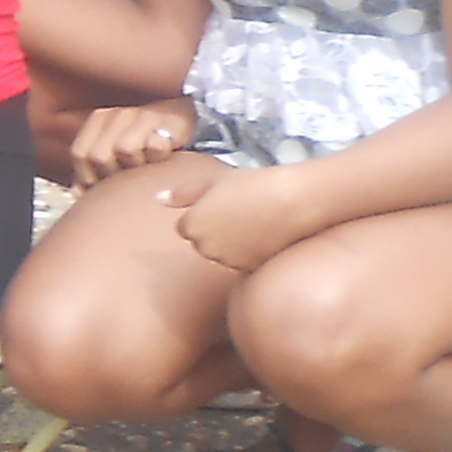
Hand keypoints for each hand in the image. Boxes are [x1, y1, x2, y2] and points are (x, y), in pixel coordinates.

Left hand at [71, 99, 202, 186]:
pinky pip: (155, 147)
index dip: (88, 177)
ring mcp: (144, 114)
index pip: (80, 154)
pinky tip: (166, 159)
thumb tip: (78, 193)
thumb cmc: (148, 149)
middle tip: (130, 178)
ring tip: (148, 167)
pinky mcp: (170, 120)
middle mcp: (119, 113)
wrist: (190, 127)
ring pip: (125, 150)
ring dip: (138, 166)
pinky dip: (159, 158)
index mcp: (100, 119)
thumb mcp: (117, 158)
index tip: (104, 186)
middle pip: (100, 156)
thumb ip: (94, 173)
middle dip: (113, 174)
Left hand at [158, 158, 316, 276]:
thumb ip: (183, 193)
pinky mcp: (248, 270)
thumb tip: (158, 199)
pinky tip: (263, 235)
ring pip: (222, 253)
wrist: (293, 201)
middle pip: (202, 242)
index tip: (222, 204)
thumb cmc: (252, 184)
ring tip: (253, 221)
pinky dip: (247, 253)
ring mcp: (227, 261)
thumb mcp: (213, 181)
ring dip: (231, 243)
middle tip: (239, 210)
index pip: (186, 227)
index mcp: (193, 225)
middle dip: (214, 230)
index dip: (203, 214)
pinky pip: (240, 262)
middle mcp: (205, 248)